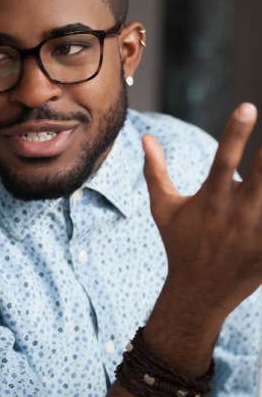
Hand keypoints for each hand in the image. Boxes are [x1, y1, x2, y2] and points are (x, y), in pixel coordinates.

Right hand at [143, 103, 261, 322]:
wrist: (201, 290)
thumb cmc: (181, 242)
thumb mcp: (162, 207)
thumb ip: (155, 171)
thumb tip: (146, 137)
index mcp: (211, 199)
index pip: (223, 159)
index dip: (235, 133)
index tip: (247, 105)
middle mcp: (237, 212)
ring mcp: (259, 231)